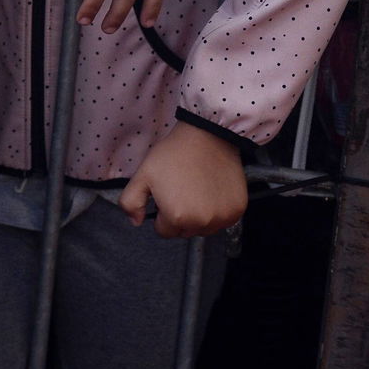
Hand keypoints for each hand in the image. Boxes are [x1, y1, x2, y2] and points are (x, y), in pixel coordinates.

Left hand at [118, 123, 246, 238]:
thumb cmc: (174, 154)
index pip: (164, 231)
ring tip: (196, 189)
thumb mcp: (142, 175)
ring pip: (204, 228)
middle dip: (180, 217)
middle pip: (185, 231)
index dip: (162, 213)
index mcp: (177, 217)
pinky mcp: (237, 210)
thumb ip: (131, 202)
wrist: (206, 137)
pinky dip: (217, 211)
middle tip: (181, 191)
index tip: (166, 196)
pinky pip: (223, 220)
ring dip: (199, 216)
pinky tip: (211, 190)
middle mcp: (202, 222)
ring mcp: (222, 218)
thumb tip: (136, 221)